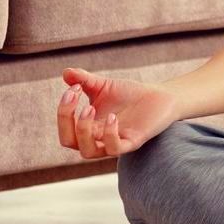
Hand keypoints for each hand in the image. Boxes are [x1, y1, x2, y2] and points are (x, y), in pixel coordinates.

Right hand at [56, 68, 179, 159]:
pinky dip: (109, 134)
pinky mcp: (133, 142)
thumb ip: (84, 80)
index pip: (65, 128)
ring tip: (90, 107)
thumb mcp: (103, 85)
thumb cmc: (129, 94)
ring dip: (83, 130)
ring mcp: (115, 141)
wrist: (160, 97)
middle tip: (76, 96)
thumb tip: (65, 72)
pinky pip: (115, 148)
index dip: (63, 110)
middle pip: (69, 142)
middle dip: (66, 120)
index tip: (74, 87)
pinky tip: (112, 117)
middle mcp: (98, 138)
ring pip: (88, 152)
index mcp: (88, 127)